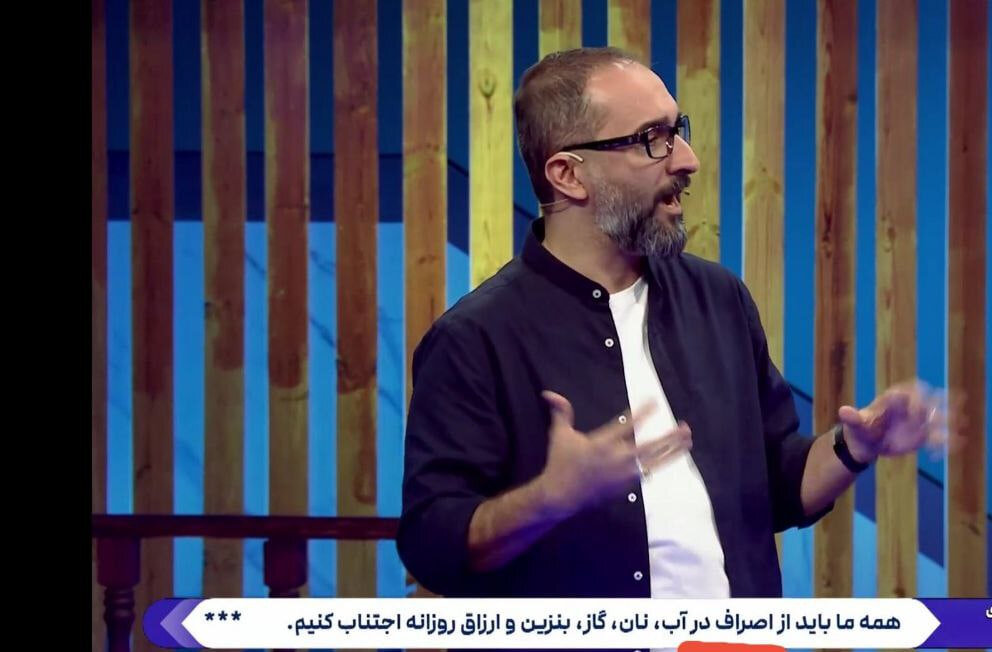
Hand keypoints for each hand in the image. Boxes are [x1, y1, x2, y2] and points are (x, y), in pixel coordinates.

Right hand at [534, 390, 691, 519]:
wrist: (560, 496)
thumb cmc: (560, 463)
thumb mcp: (559, 435)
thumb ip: (561, 412)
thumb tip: (549, 393)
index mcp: (602, 443)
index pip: (628, 425)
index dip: (643, 412)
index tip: (655, 401)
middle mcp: (617, 458)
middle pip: (651, 446)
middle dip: (669, 436)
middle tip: (686, 427)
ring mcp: (623, 475)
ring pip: (654, 461)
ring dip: (672, 452)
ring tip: (688, 442)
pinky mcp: (625, 486)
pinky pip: (646, 474)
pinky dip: (659, 466)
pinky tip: (669, 460)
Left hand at [836, 379, 959, 462]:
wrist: (866, 443)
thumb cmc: (861, 428)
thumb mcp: (855, 424)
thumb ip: (852, 417)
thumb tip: (843, 411)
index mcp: (894, 398)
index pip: (908, 393)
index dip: (915, 400)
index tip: (918, 411)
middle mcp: (909, 406)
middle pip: (928, 401)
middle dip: (939, 405)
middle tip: (953, 409)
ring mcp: (917, 421)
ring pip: (936, 419)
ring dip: (948, 422)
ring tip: (959, 429)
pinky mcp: (922, 435)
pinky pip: (936, 437)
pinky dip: (944, 442)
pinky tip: (950, 448)